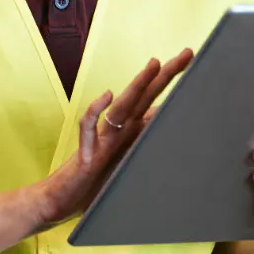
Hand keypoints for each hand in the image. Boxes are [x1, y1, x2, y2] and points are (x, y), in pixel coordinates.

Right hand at [28, 49, 192, 229]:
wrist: (61, 200)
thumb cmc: (94, 184)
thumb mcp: (128, 166)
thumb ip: (143, 147)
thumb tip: (169, 133)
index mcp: (129, 133)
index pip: (153, 102)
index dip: (171, 85)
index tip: (192, 64)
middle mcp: (118, 131)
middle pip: (144, 96)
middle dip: (165, 75)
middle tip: (188, 53)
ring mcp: (102, 140)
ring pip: (122, 106)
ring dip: (138, 84)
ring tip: (155, 64)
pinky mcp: (87, 153)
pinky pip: (89, 128)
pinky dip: (96, 111)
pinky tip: (106, 96)